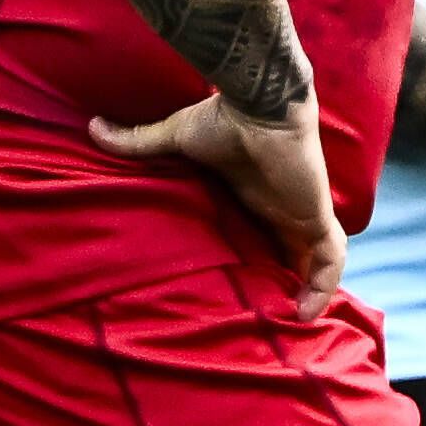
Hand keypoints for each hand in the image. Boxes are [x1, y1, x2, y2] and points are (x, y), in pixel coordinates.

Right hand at [91, 90, 345, 305]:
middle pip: (292, 253)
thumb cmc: (223, 118)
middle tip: (266, 316)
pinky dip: (324, 284)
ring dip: (310, 288)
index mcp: (254, 195)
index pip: (263, 234)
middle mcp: (280, 208)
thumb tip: (94, 127)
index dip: (259, 260)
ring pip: (317, 261)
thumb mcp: (175, 137)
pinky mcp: (315, 216)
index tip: (242, 289)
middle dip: (286, 282)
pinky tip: (307, 312)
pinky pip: (331, 258)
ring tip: (290, 321)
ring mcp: (301, 213)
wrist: (259, 104)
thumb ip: (138, 142)